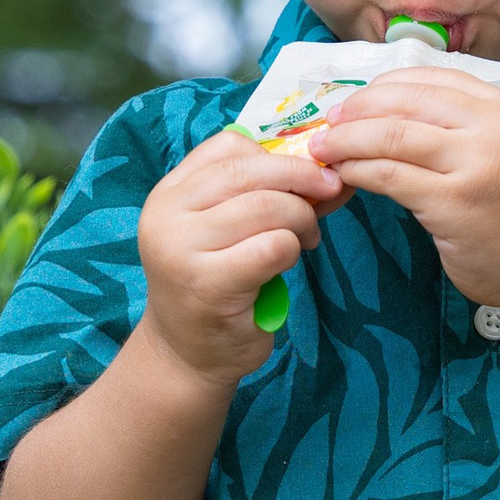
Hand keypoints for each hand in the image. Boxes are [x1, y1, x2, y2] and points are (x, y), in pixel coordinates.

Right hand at [137, 127, 345, 384]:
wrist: (187, 354)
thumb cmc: (218, 286)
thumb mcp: (230, 230)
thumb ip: (266, 193)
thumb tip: (333, 169)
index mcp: (170, 192)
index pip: (229, 145)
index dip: (279, 155)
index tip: (308, 176)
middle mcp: (167, 214)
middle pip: (251, 170)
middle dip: (302, 180)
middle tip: (327, 198)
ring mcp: (182, 248)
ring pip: (266, 206)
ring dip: (301, 220)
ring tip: (305, 239)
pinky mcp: (207, 283)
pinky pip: (272, 246)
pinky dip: (292, 250)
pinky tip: (286, 263)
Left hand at [321, 64, 499, 310]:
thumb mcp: (497, 147)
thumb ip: (454, 124)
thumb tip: (380, 110)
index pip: (427, 78)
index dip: (380, 88)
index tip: (352, 103)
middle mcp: (492, 127)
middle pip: (404, 102)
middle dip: (355, 111)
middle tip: (325, 125)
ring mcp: (475, 164)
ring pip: (392, 137)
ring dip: (348, 141)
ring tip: (324, 150)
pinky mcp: (455, 204)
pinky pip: (391, 177)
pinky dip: (359, 172)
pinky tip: (344, 177)